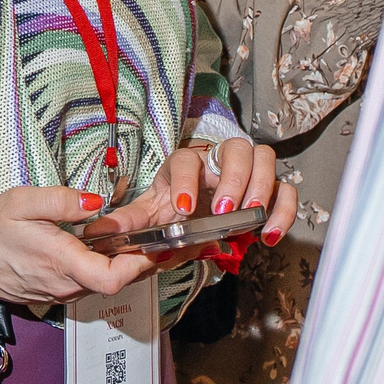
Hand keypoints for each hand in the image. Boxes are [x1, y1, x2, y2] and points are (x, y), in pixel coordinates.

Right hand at [0, 184, 156, 307]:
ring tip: (132, 234)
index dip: (140, 263)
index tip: (153, 243)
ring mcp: (62, 292)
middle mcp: (66, 284)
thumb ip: (62, 200)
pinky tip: (105, 246)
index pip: (113, 278)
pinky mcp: (58, 292)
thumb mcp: (21, 201)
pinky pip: (89, 283)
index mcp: (61, 261)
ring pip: (105, 282)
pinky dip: (104, 267)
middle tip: (154, 231)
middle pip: (118, 280)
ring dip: (123, 262)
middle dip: (140, 258)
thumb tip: (96, 202)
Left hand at [81, 137, 298, 259]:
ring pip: (265, 159)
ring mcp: (248, 172)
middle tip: (223, 209)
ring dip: (260, 187)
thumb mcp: (151, 216)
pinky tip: (267, 234)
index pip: (186, 160)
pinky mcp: (268, 190)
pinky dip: (283, 210)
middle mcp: (219, 161)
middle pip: (236, 148)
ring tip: (249, 217)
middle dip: (232, 179)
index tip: (184, 208)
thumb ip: (130, 223)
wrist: (197, 216)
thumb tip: (98, 232)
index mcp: (185, 164)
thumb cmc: (175, 209)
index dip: (186, 181)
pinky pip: (286, 191)